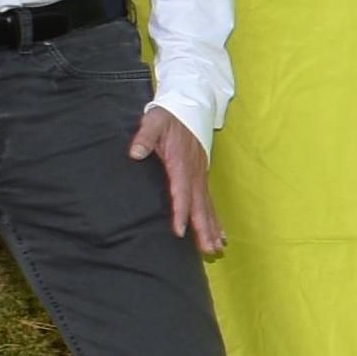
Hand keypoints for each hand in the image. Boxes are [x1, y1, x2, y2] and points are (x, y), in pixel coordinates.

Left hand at [132, 105, 223, 256]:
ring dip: (212, 228)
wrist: (190, 106)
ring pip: (207, 206)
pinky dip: (215, 218)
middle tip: (210, 250)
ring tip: (217, 248)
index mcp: (181, 163)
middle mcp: (195, 173)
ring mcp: (201, 176)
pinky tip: (221, 233)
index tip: (181, 231)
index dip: (181, 212)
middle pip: (200, 205)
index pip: (181, 192)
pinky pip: (209, 201)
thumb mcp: (154, 121)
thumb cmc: (169, 116)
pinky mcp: (202, 176)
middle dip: (204, 228)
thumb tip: (135, 153)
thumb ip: (145, 136)